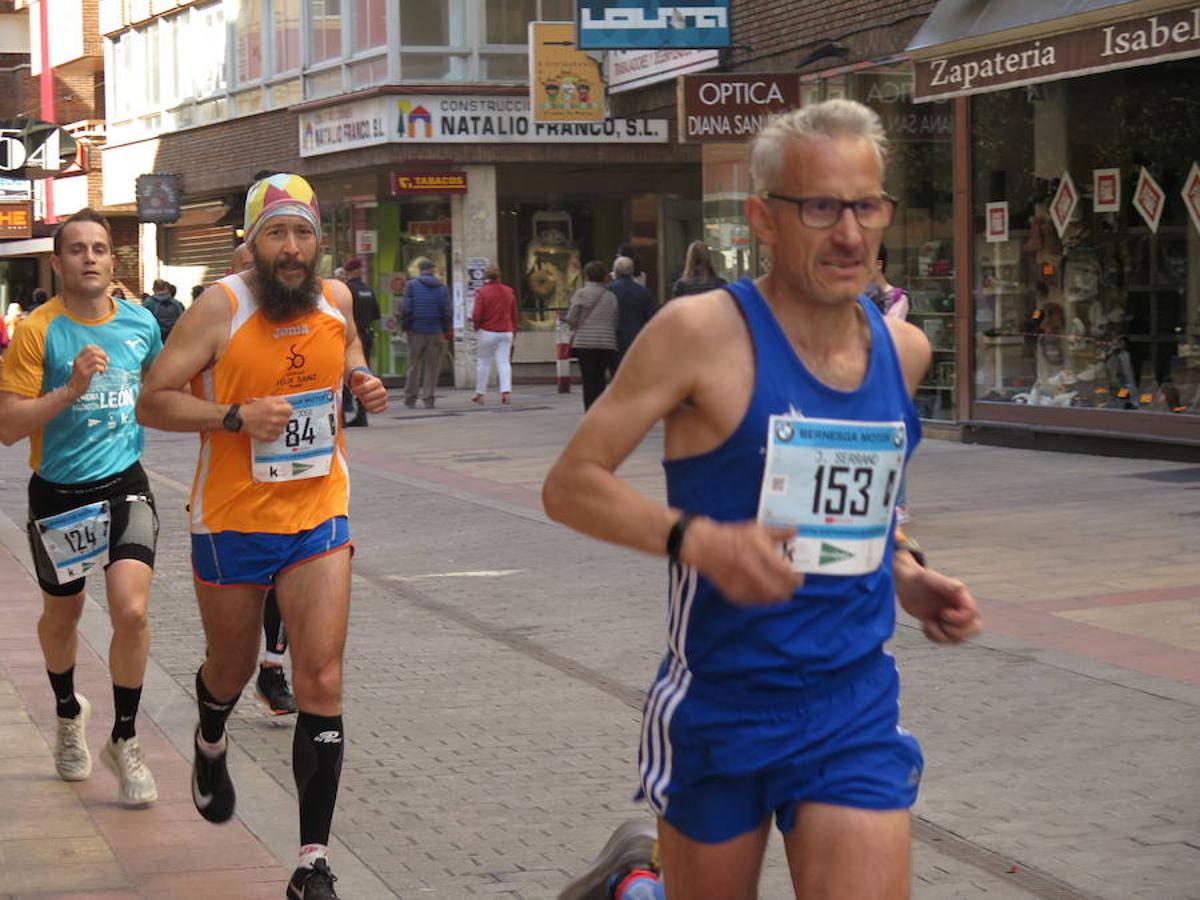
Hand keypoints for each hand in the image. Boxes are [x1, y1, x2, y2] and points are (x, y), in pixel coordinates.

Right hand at [66, 345, 107, 399]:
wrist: (72, 389)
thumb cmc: (81, 378)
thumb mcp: (83, 367)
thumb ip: (89, 361)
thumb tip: (104, 356)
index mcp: (78, 357)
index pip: (89, 347)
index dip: (99, 349)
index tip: (103, 356)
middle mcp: (78, 361)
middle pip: (93, 352)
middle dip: (103, 355)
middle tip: (107, 362)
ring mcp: (80, 367)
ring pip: (96, 359)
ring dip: (103, 363)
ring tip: (104, 369)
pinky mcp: (84, 374)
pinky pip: (96, 367)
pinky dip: (102, 369)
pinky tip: (101, 373)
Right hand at [239, 396, 293, 441]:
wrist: (241, 418)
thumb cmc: (253, 408)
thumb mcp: (266, 399)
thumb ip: (279, 400)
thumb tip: (287, 404)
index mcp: (274, 408)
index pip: (290, 410)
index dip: (286, 410)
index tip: (283, 411)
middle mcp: (274, 419)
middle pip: (287, 420)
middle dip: (282, 418)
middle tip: (275, 417)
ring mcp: (271, 429)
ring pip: (282, 429)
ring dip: (277, 427)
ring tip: (270, 423)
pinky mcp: (267, 437)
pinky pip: (276, 436)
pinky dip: (273, 434)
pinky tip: (268, 429)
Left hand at [351, 370, 387, 412]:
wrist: (367, 387)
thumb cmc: (361, 381)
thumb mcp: (358, 375)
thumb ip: (357, 374)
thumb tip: (356, 375)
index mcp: (377, 381)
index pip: (365, 388)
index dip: (357, 390)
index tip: (353, 390)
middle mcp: (382, 390)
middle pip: (369, 397)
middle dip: (362, 397)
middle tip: (359, 396)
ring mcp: (384, 398)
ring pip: (374, 404)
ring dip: (366, 404)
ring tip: (363, 401)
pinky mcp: (384, 405)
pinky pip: (379, 410)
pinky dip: (373, 409)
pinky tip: (367, 406)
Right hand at [682, 517, 803, 605]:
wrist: (704, 546)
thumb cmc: (732, 535)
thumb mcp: (756, 528)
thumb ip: (778, 532)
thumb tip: (795, 531)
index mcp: (758, 553)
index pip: (785, 573)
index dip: (796, 578)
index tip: (798, 575)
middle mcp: (751, 571)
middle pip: (780, 591)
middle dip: (789, 589)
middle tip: (790, 584)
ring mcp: (742, 585)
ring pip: (769, 599)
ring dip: (777, 595)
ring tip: (778, 587)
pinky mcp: (734, 594)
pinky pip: (755, 602)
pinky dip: (762, 598)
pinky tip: (763, 589)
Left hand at [894, 557, 981, 643]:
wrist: (906, 584)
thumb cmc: (918, 579)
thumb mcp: (929, 578)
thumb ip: (944, 583)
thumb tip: (959, 588)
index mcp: (962, 597)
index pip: (973, 615)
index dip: (960, 619)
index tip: (943, 612)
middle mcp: (960, 609)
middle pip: (976, 629)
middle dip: (959, 633)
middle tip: (942, 624)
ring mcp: (951, 619)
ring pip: (959, 639)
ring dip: (942, 636)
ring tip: (929, 623)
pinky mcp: (941, 626)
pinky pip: (945, 640)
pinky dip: (934, 637)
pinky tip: (926, 624)